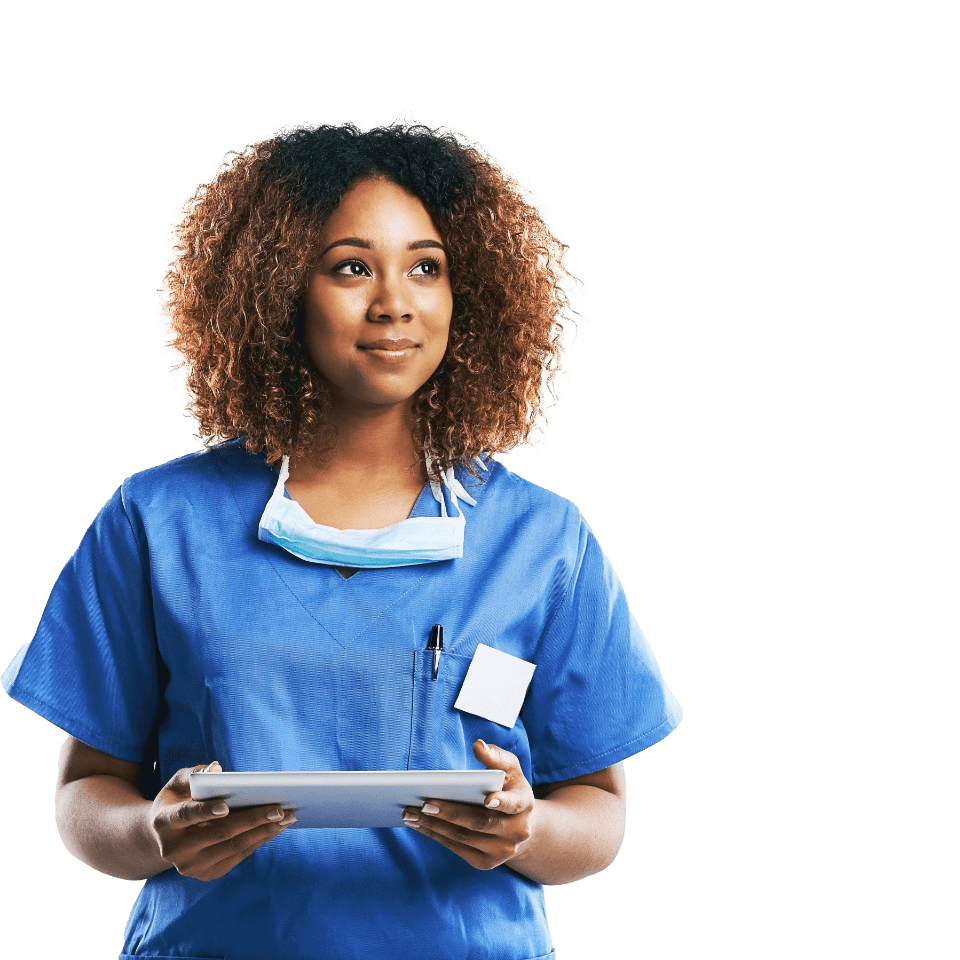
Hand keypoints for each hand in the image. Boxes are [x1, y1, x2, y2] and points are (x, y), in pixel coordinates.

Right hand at [150, 761, 295, 881]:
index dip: (205, 811)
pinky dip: (259, 840)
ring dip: (264, 831)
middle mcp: (174, 849)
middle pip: (219, 833)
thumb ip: (195, 773)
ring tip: (288, 817)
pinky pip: (238, 856)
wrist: (164, 837)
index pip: (186, 816)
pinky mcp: (207, 874)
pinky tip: (276, 828)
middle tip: (280, 808)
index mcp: (164, 822)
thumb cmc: (177, 801)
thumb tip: (217, 769)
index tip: (225, 805)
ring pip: (233, 847)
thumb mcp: (179, 783)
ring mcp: (191, 865)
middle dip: (252, 819)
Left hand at [401, 740, 536, 870]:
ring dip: (434, 825)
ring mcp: (502, 851)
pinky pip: (457, 849)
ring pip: (463, 838)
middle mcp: (517, 831)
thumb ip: (495, 756)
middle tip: (423, 803)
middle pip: (479, 823)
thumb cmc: (509, 789)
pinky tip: (418, 824)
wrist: (519, 825)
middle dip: (450, 813)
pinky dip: (435, 835)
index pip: (513, 804)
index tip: (487, 799)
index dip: (502, 802)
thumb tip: (478, 746)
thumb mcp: (508, 769)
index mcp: (524, 804)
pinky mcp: (486, 862)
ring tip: (410, 813)